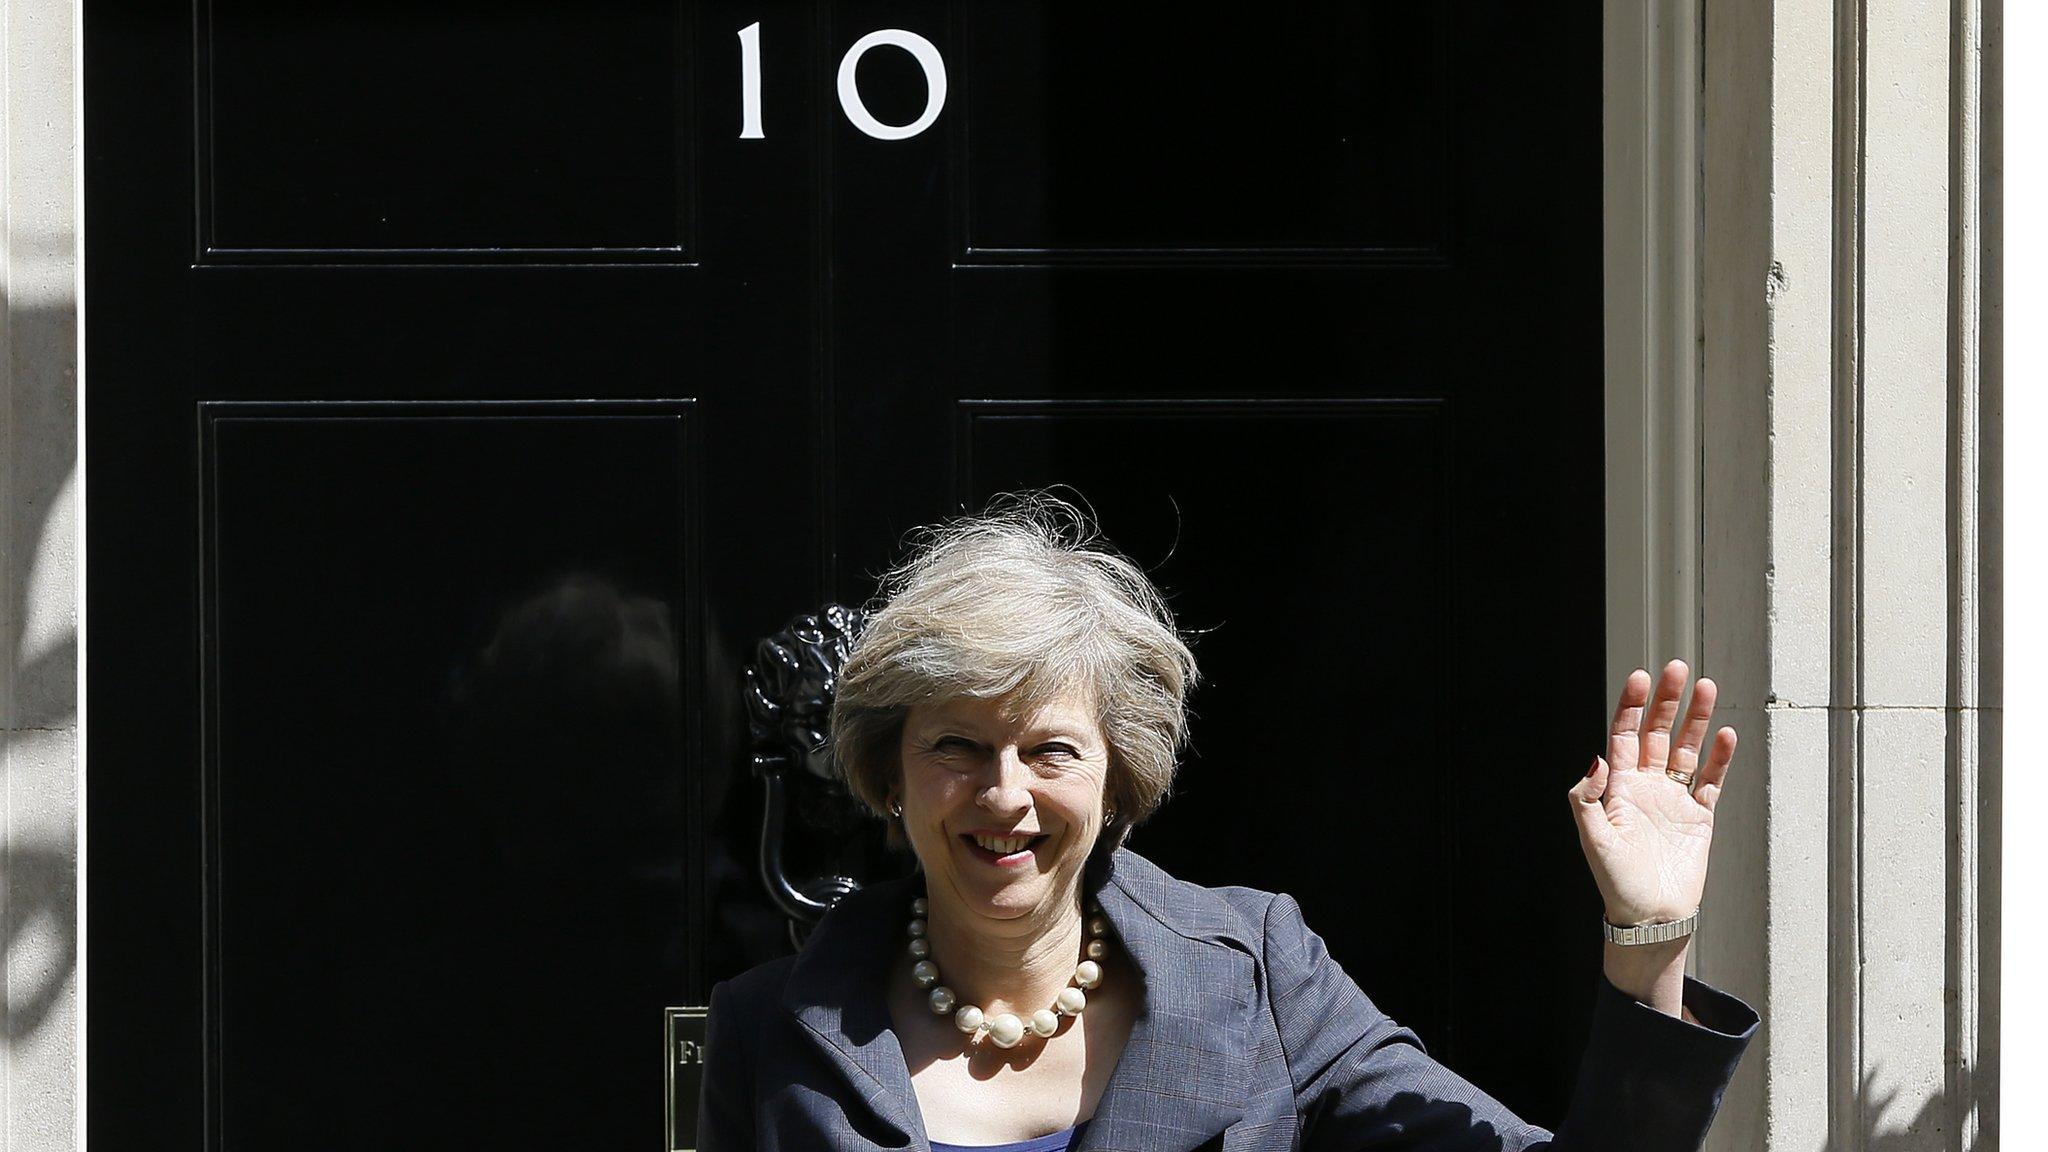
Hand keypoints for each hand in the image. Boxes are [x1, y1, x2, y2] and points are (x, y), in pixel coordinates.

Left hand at [1567, 660, 1737, 926]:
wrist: (1650, 917)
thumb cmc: (1616, 881)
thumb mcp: (1592, 839)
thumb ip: (1587, 797)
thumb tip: (1596, 757)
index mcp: (1618, 787)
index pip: (1623, 735)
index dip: (1631, 706)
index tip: (1640, 678)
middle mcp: (1646, 786)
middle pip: (1657, 733)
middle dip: (1667, 702)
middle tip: (1678, 668)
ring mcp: (1673, 799)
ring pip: (1687, 750)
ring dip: (1697, 720)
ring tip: (1708, 688)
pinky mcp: (1699, 817)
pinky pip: (1710, 781)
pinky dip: (1719, 759)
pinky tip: (1726, 734)